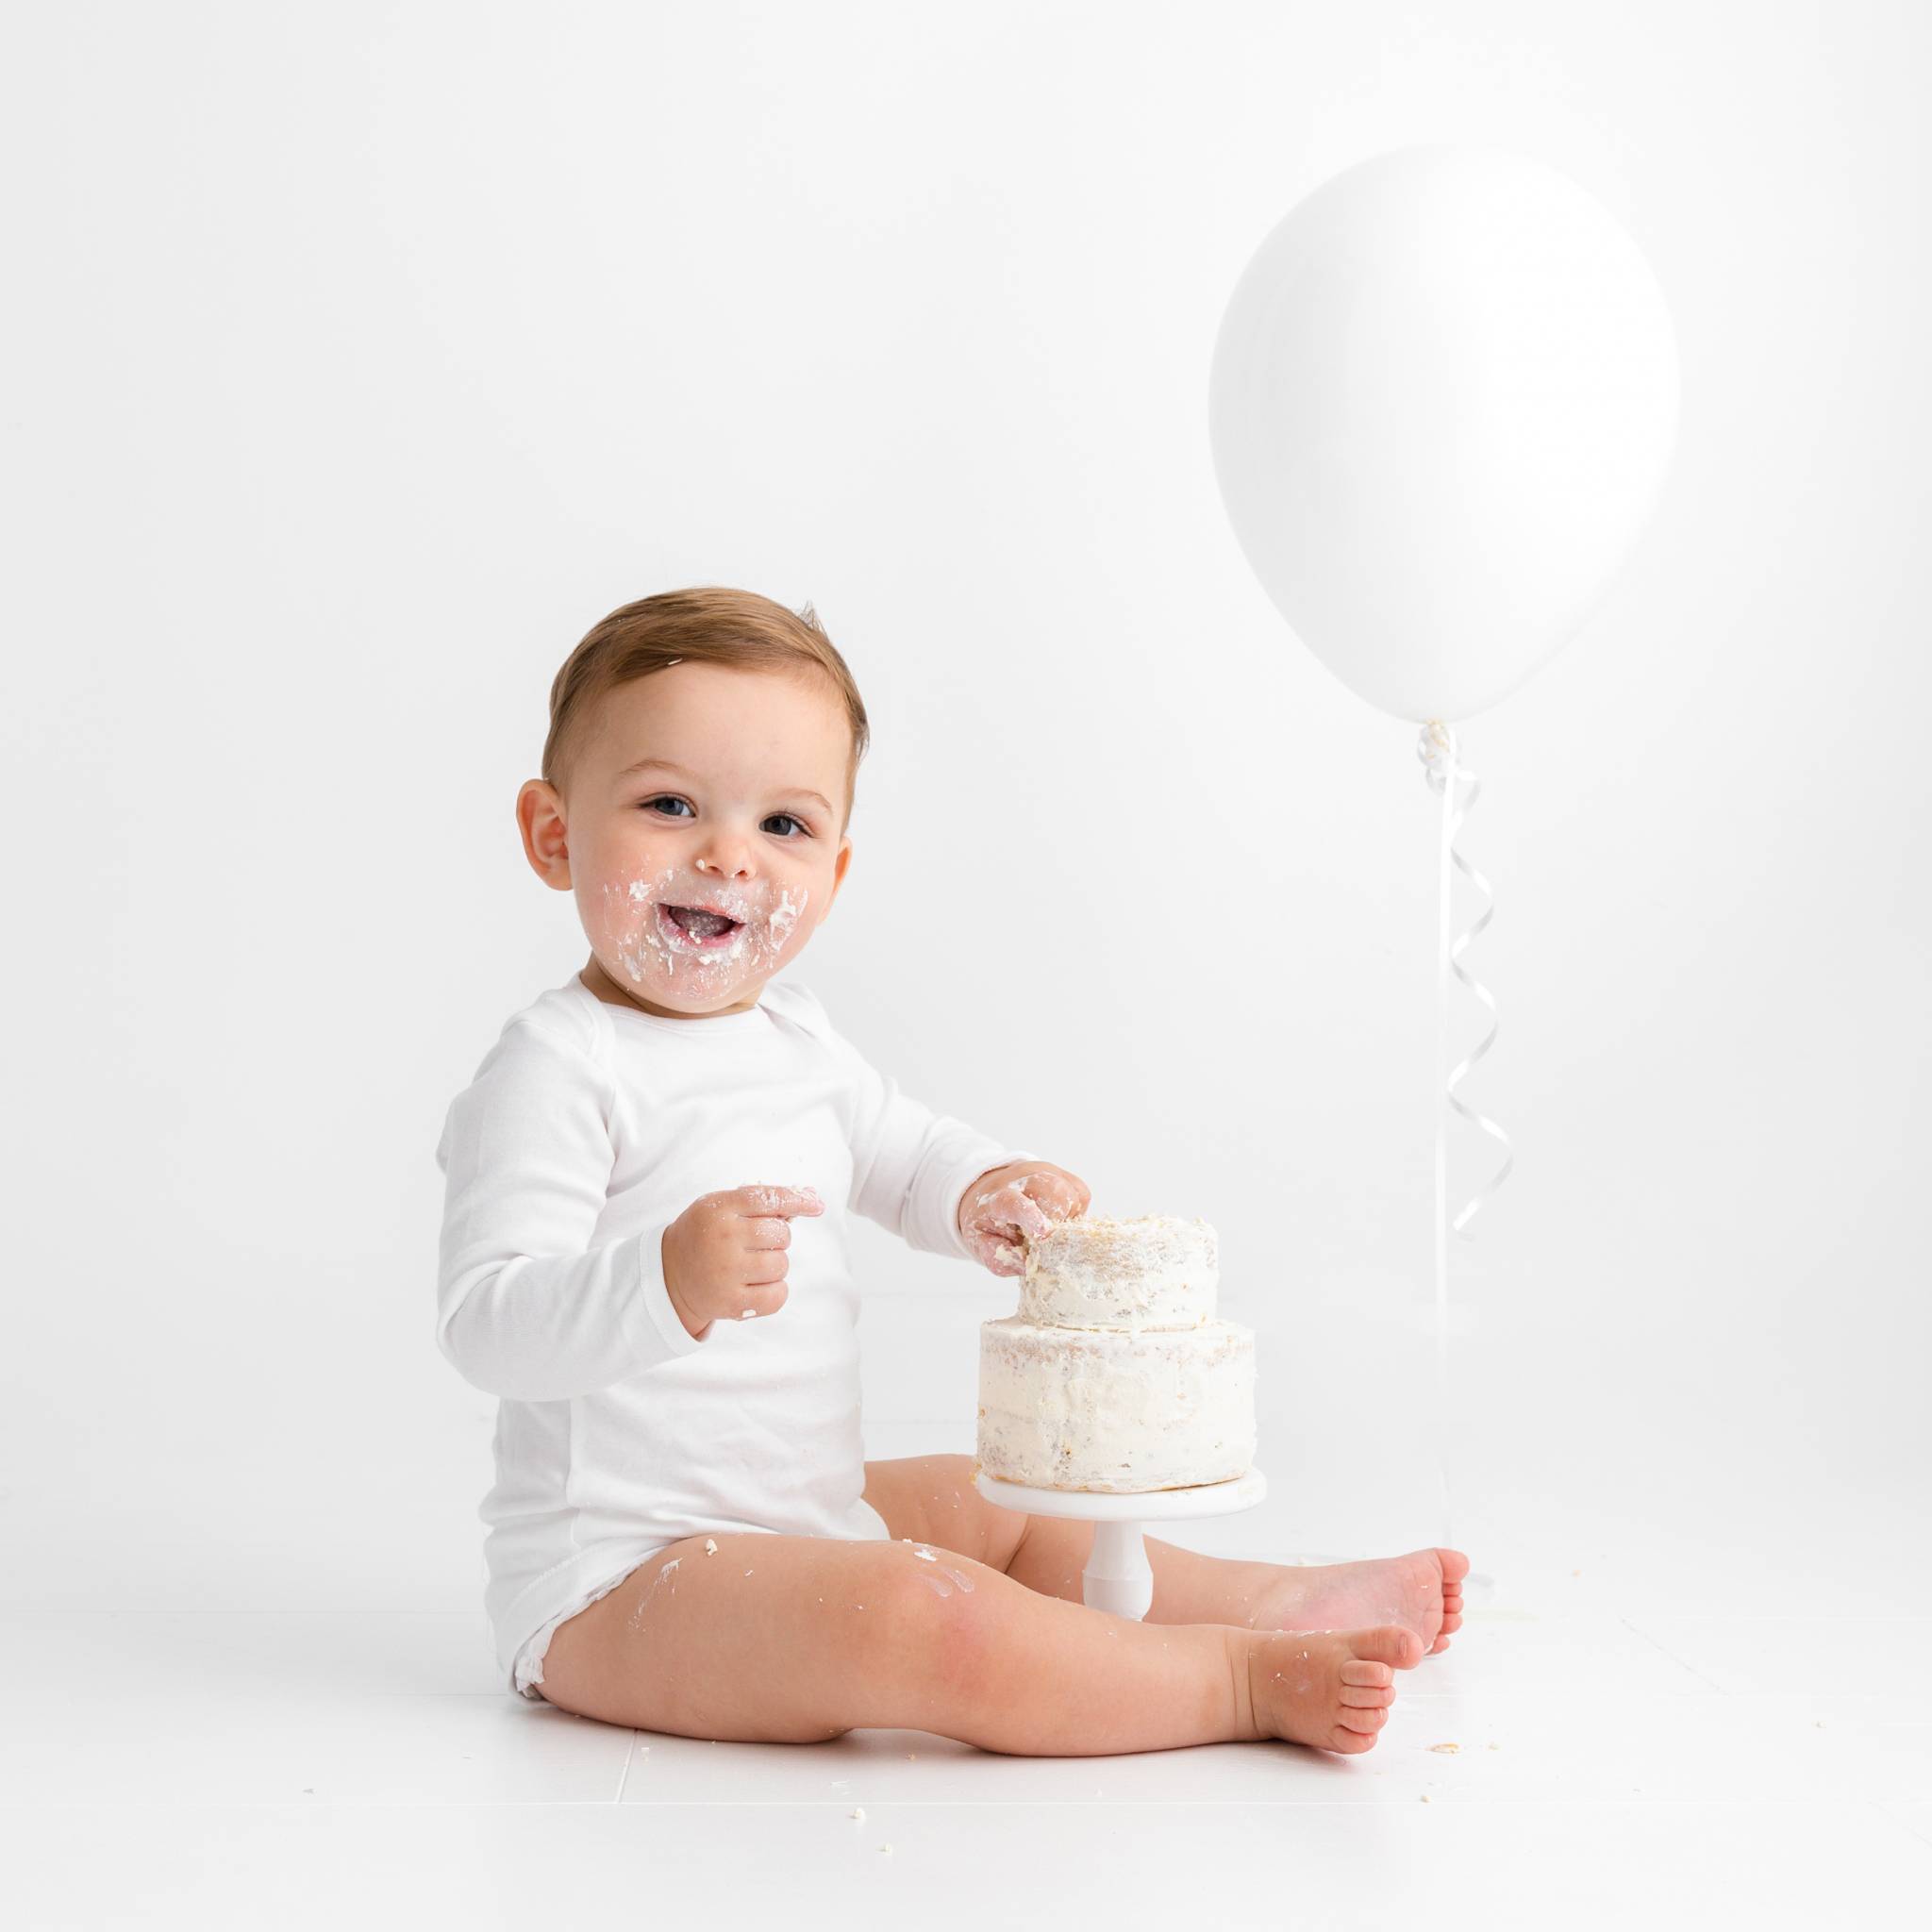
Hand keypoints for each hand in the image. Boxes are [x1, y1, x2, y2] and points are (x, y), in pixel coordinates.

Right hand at [661, 1184, 824, 1339]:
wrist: (670, 1276)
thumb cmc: (706, 1235)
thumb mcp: (723, 1207)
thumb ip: (763, 1199)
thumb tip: (812, 1195)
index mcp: (719, 1209)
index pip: (768, 1199)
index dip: (798, 1201)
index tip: (817, 1205)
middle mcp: (722, 1238)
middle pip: (781, 1234)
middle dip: (777, 1238)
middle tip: (755, 1244)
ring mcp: (726, 1272)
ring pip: (782, 1264)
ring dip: (775, 1265)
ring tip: (750, 1266)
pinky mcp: (731, 1303)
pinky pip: (778, 1295)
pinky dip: (775, 1291)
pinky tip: (756, 1285)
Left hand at [957, 1161, 1089, 1276]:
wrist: (990, 1192)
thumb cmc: (989, 1222)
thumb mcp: (983, 1246)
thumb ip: (1002, 1259)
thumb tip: (1028, 1264)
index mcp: (997, 1200)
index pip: (1014, 1203)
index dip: (1030, 1216)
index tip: (1043, 1234)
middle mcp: (1022, 1180)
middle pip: (1053, 1190)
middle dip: (1059, 1219)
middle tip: (1047, 1237)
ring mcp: (1045, 1173)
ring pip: (1072, 1193)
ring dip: (1068, 1219)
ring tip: (1050, 1227)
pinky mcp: (1063, 1175)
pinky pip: (1081, 1195)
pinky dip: (1076, 1212)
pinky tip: (1059, 1217)